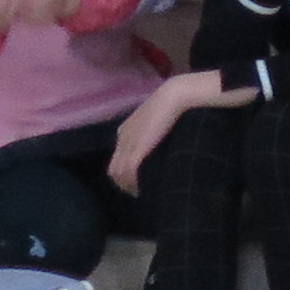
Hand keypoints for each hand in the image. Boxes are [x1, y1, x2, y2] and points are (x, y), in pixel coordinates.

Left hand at [106, 70, 223, 197]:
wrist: (174, 95)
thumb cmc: (172, 102)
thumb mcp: (157, 116)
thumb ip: (153, 127)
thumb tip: (163, 136)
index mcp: (125, 130)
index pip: (118, 156)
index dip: (124, 171)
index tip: (136, 179)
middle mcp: (122, 138)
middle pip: (114, 168)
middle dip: (123, 182)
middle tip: (138, 191)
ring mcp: (128, 144)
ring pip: (118, 173)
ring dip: (127, 186)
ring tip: (141, 193)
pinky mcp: (136, 150)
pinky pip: (127, 172)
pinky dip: (132, 183)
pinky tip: (141, 189)